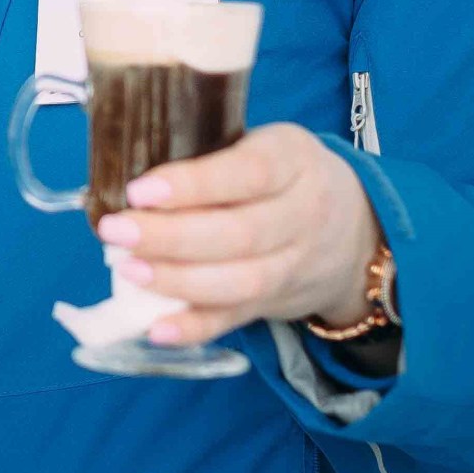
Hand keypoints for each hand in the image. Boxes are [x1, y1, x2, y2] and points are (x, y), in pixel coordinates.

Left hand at [93, 123, 379, 344]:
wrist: (357, 230)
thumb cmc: (285, 174)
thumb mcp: (267, 144)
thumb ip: (213, 152)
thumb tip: (123, 161)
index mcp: (293, 161)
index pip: (248, 174)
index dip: (194, 185)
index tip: (140, 189)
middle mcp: (302, 215)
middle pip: (240, 234)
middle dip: (171, 236)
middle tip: (116, 230)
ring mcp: (294, 265)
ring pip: (240, 282)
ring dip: (177, 281)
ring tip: (127, 268)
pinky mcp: (278, 302)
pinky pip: (236, 319)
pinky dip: (195, 327)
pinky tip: (154, 328)